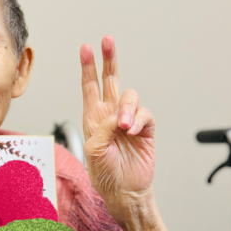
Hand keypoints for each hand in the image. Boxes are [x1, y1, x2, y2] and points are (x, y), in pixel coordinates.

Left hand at [81, 36, 154, 221]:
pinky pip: (144, 113)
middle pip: (110, 80)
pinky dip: (138, 119)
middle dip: (109, 60)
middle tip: (107, 40)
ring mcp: (128, 120)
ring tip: (123, 127)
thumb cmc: (104, 174)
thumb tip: (120, 115)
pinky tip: (132, 131)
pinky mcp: (146, 128)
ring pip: (129, 96)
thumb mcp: (94, 149)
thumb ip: (103, 126)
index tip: (85, 48)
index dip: (87, 68)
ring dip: (126, 108)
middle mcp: (110, 116)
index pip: (90, 87)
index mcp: (92, 119)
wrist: (125, 191)